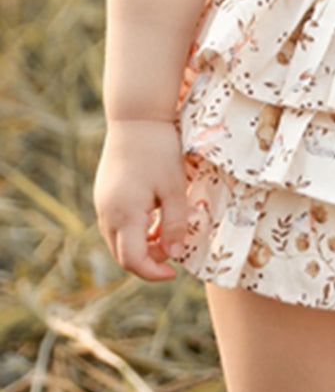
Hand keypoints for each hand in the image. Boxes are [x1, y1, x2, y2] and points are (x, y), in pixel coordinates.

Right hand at [93, 119, 186, 280]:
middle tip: (174, 252)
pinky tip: (155, 220)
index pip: (132, 260)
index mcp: (124, 214)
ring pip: (118, 241)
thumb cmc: (159, 152)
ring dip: (141, 246)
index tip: (174, 271)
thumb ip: (175, 225)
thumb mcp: (174, 190)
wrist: (136, 119)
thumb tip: (174, 254)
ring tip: (167, 235)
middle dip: (148, 262)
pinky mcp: (104, 195)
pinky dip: (134, 232)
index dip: (153, 272)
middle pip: (122, 255)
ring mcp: (102, 203)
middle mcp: (107, 213)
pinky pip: (116, 225)